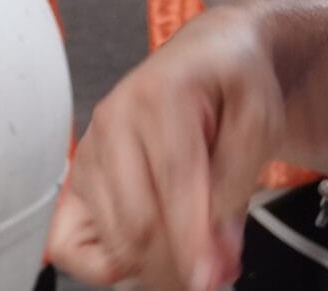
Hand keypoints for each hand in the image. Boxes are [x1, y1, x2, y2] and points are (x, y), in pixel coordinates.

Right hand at [48, 7, 286, 289]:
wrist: (210, 58)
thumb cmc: (232, 81)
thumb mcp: (258, 119)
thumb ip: (236, 185)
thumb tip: (218, 253)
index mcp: (159, 94)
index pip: (172, 182)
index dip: (193, 242)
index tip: (209, 278)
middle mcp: (113, 122)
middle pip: (137, 223)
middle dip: (180, 261)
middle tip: (215, 270)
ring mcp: (89, 152)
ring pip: (113, 240)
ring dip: (155, 267)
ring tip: (193, 254)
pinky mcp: (77, 180)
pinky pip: (69, 246)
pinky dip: (105, 266)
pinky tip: (145, 254)